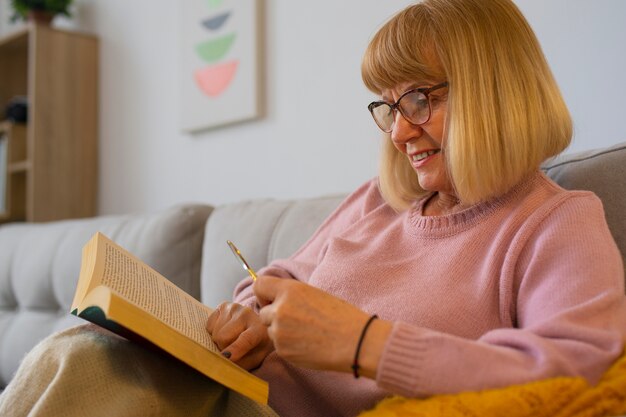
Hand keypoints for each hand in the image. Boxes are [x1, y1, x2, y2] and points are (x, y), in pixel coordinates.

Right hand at [206, 302, 273, 369]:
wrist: (255, 327)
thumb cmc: (255, 346)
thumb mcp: (253, 359)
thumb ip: (240, 364)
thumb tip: (223, 362)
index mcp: (259, 329)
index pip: (246, 339)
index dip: (235, 349)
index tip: (226, 357)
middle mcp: (247, 314)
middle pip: (223, 337)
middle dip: (222, 348)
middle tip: (230, 350)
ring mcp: (234, 307)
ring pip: (215, 332)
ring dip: (218, 341)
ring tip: (229, 339)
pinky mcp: (223, 305)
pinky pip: (209, 325)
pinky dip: (213, 332)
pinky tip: (224, 330)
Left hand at [253, 276, 390, 375]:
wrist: (354, 341)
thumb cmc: (340, 316)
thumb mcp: (314, 293)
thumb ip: (290, 296)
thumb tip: (274, 300)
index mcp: (289, 290)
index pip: (259, 285)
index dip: (264, 294)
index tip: (271, 299)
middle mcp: (280, 309)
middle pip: (263, 312)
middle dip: (274, 316)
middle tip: (296, 320)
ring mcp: (279, 332)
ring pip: (271, 330)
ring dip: (281, 331)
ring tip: (306, 333)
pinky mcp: (283, 350)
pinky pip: (278, 346)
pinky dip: (288, 345)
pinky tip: (307, 344)